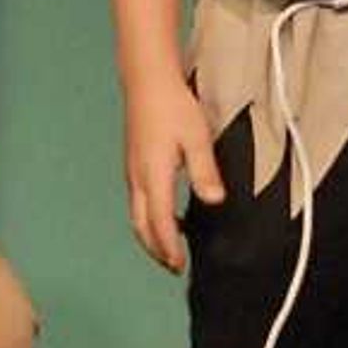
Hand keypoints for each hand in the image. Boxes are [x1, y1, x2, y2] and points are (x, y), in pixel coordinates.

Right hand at [123, 74, 225, 273]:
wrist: (146, 80)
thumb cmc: (173, 106)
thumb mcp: (197, 138)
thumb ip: (205, 171)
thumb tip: (214, 201)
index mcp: (153, 176)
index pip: (160, 223)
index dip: (169, 248)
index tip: (180, 265)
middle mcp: (137, 178)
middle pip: (141, 226)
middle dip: (156, 250)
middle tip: (174, 266)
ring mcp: (132, 171)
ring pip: (137, 215)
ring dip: (151, 235)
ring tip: (170, 248)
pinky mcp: (133, 163)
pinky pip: (138, 201)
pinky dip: (149, 217)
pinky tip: (167, 214)